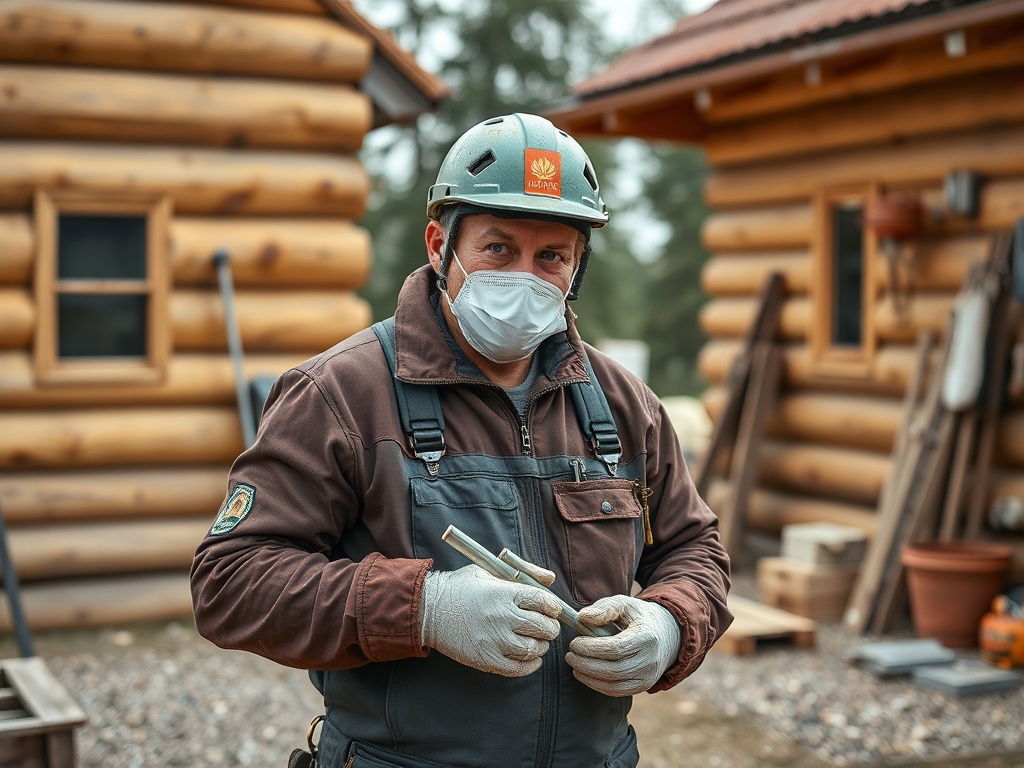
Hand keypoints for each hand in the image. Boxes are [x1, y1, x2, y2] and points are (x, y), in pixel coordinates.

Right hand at [420, 564, 562, 676]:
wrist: (429, 610)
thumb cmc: (460, 587)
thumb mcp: (489, 570)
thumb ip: (524, 571)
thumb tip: (551, 579)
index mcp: (504, 592)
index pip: (544, 602)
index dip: (553, 607)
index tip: (551, 609)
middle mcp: (502, 616)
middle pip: (544, 627)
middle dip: (550, 627)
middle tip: (546, 626)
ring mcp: (495, 640)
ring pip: (534, 649)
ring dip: (541, 646)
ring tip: (535, 640)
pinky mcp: (486, 659)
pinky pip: (519, 668)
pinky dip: (530, 665)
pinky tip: (529, 657)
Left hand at [566, 595, 680, 695]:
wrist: (665, 634)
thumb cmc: (638, 617)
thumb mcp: (624, 604)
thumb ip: (604, 608)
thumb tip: (582, 617)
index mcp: (647, 637)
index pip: (616, 648)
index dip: (592, 648)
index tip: (574, 643)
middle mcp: (651, 660)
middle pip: (614, 669)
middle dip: (587, 664)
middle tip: (569, 655)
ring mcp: (649, 676)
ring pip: (615, 684)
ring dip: (589, 677)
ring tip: (574, 664)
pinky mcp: (643, 686)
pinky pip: (618, 692)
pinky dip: (598, 685)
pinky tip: (585, 674)